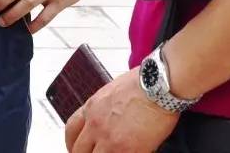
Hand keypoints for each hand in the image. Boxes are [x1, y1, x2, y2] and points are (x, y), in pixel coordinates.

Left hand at [64, 69, 179, 152]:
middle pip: (78, 149)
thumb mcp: (112, 92)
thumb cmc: (142, 83)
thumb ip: (103, 108)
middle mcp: (96, 125)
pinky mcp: (127, 150)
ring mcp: (110, 139)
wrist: (159, 85)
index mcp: (92, 108)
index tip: (76, 148)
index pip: (71, 129)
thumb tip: (107, 119)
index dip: (72, 142)